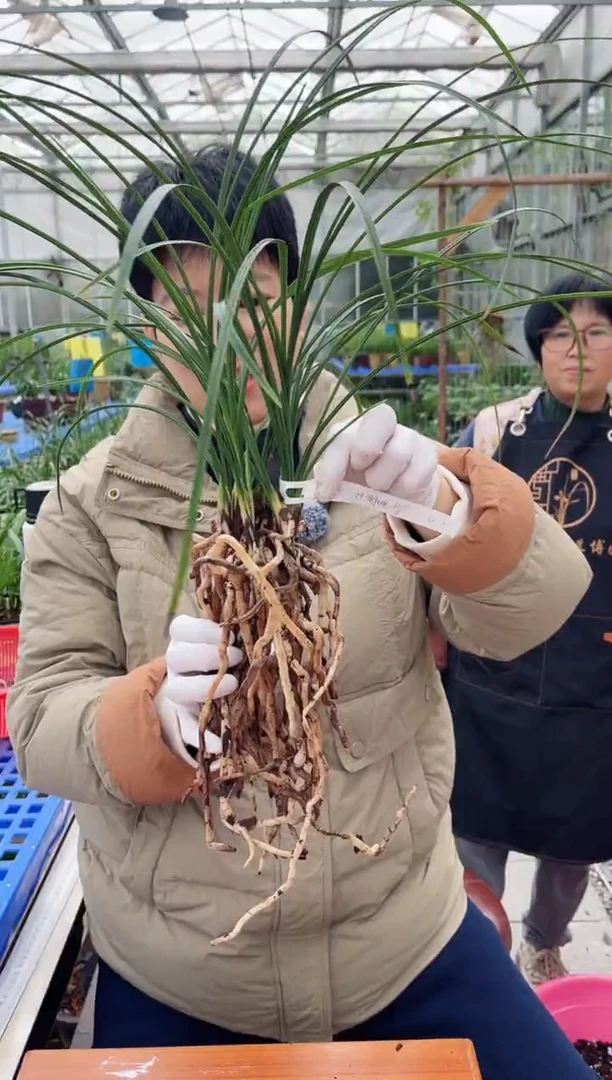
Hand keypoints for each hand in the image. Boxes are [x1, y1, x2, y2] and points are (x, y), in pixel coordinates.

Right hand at [156, 615, 242, 766]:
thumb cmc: (225, 657)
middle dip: (207, 656)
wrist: (205, 689)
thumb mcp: (226, 644)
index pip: (179, 628)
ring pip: (177, 690)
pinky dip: (204, 738)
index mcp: (184, 641)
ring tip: (233, 684)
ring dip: (203, 687)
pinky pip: (187, 730)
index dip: (202, 630)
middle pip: (176, 657)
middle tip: (237, 657)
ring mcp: (177, 692)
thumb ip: (235, 639)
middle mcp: (176, 666)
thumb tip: (261, 635)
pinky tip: (219, 745)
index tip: (229, 635)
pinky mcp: (182, 720)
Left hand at [314, 403, 439, 507]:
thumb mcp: (343, 477)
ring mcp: (409, 436)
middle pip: (382, 416)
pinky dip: (403, 491)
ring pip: (399, 451)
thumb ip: (330, 479)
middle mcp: (384, 423)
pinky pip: (417, 474)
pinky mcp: (428, 455)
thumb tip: (319, 490)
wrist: (400, 488)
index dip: (332, 467)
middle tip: (362, 476)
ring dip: (384, 480)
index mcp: (356, 426)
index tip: (325, 494)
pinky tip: (397, 491)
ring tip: (379, 487)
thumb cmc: (364, 477)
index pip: (343, 437)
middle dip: (367, 448)